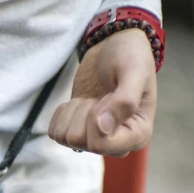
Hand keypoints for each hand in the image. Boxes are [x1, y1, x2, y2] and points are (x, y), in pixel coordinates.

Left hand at [48, 28, 157, 157]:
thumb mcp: (134, 72)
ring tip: (92, 97)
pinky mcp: (77, 130)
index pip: (100, 146)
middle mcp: (117, 143)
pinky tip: (80, 101)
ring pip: (65, 138)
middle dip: (83, 112)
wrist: (113, 47)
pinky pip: (55, 133)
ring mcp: (96, 139)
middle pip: (79, 141)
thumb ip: (124, 101)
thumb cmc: (130, 57)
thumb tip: (102, 128)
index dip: (94, 120)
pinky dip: (62, 114)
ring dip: (74, 112)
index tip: (106, 98)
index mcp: (138, 135)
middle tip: (101, 95)